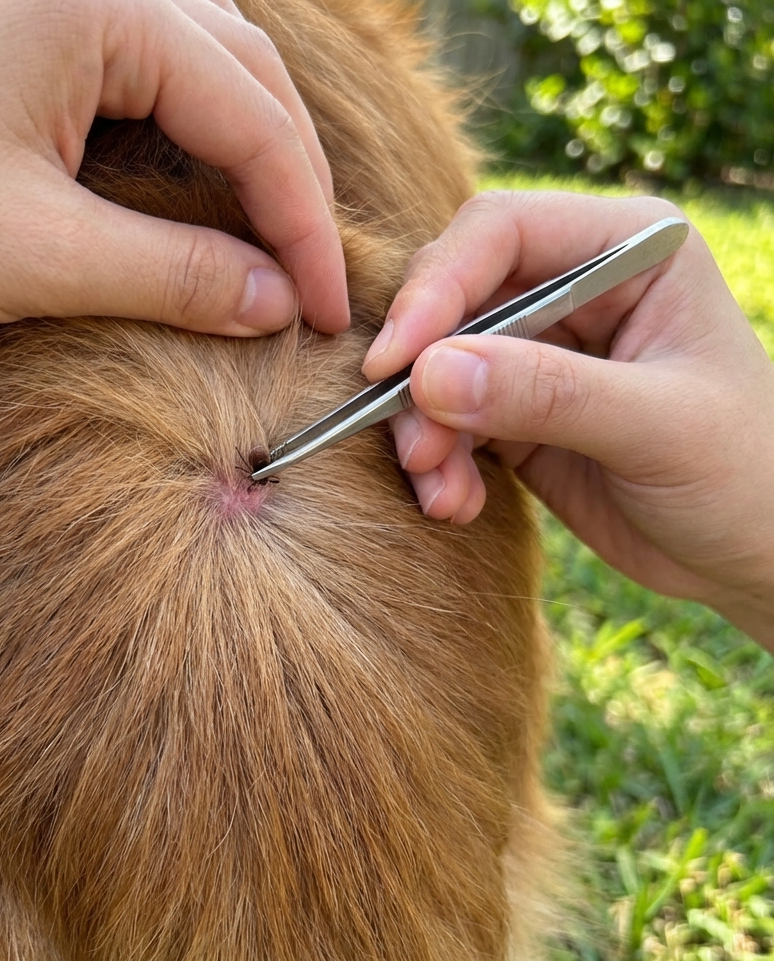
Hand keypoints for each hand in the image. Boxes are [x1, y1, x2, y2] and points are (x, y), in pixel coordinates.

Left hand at [0, 0, 348, 336]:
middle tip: (311, 281)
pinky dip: (187, 134)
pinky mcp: (15, 22)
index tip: (329, 311)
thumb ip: (177, 275)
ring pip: (200, 64)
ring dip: (246, 151)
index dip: (304, 226)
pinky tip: (199, 189)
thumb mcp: (35, 254)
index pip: (252, 119)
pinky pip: (142, 69)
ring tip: (273, 237)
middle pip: (244, 76)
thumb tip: (278, 303)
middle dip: (287, 183)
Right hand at [362, 191, 773, 648]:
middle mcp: (572, 287)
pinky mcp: (513, 410)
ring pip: (436, 366)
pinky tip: (457, 505)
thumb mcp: (657, 427)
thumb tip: (428, 374)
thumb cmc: (743, 474)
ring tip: (439, 492)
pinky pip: (445, 420)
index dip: (436, 289)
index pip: (501, 233)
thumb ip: (547, 393)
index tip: (396, 363)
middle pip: (453, 299)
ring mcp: (538, 351)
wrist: (750, 553)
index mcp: (624, 250)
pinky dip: (438, 463)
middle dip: (421, 374)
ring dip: (423, 430)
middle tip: (413, 447)